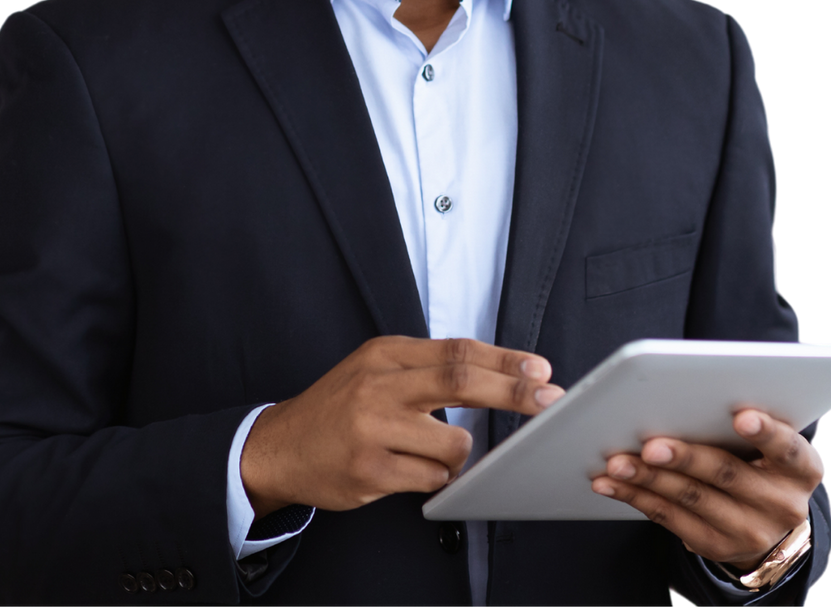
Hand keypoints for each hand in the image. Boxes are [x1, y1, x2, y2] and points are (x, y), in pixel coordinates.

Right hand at [240, 335, 562, 516]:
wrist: (281, 446)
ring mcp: (372, 429)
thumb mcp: (375, 369)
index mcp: (385, 354)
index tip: (541, 369)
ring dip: (458, 454)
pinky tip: (409, 469)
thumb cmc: (341, 406)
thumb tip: (496, 372)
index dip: (505, 360)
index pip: (457, 350)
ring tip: (429, 451)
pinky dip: (434, 478)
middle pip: (461, 381)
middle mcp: (378, 385)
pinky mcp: (369, 471)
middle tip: (549, 399)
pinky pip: (430, 479)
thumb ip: (426, 368)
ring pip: (453, 444)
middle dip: (513, 391)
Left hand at [590, 409, 824, 572]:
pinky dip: (637, 497)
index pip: (788, 448)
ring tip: (617, 462)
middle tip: (650, 444)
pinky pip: (670, 519)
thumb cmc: (763, 462)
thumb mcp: (773, 447)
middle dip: (684, 457)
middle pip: (726, 474)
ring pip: (691, 499)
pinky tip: (611, 483)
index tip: (741, 415)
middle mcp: (781, 504)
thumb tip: (688, 394)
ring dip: (648, 478)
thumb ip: (747, 424)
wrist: (772, 526)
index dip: (766, 433)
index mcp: (801, 469)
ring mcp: (749, 530)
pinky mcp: (716, 546)